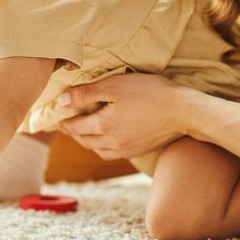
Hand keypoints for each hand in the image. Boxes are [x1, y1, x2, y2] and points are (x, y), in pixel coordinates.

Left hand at [59, 73, 192, 158]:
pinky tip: (105, 137)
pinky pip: (112, 153)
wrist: (183, 111)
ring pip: (97, 149)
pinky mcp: (138, 150)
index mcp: (102, 127)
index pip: (74, 126)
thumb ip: (85, 94)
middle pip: (83, 140)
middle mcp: (111, 143)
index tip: (56, 115)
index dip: (63, 121)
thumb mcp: (113, 86)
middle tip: (65, 123)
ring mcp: (126, 150)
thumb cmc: (148, 93)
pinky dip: (102, 146)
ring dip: (86, 140)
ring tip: (82, 130)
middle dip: (72, 132)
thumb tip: (62, 101)